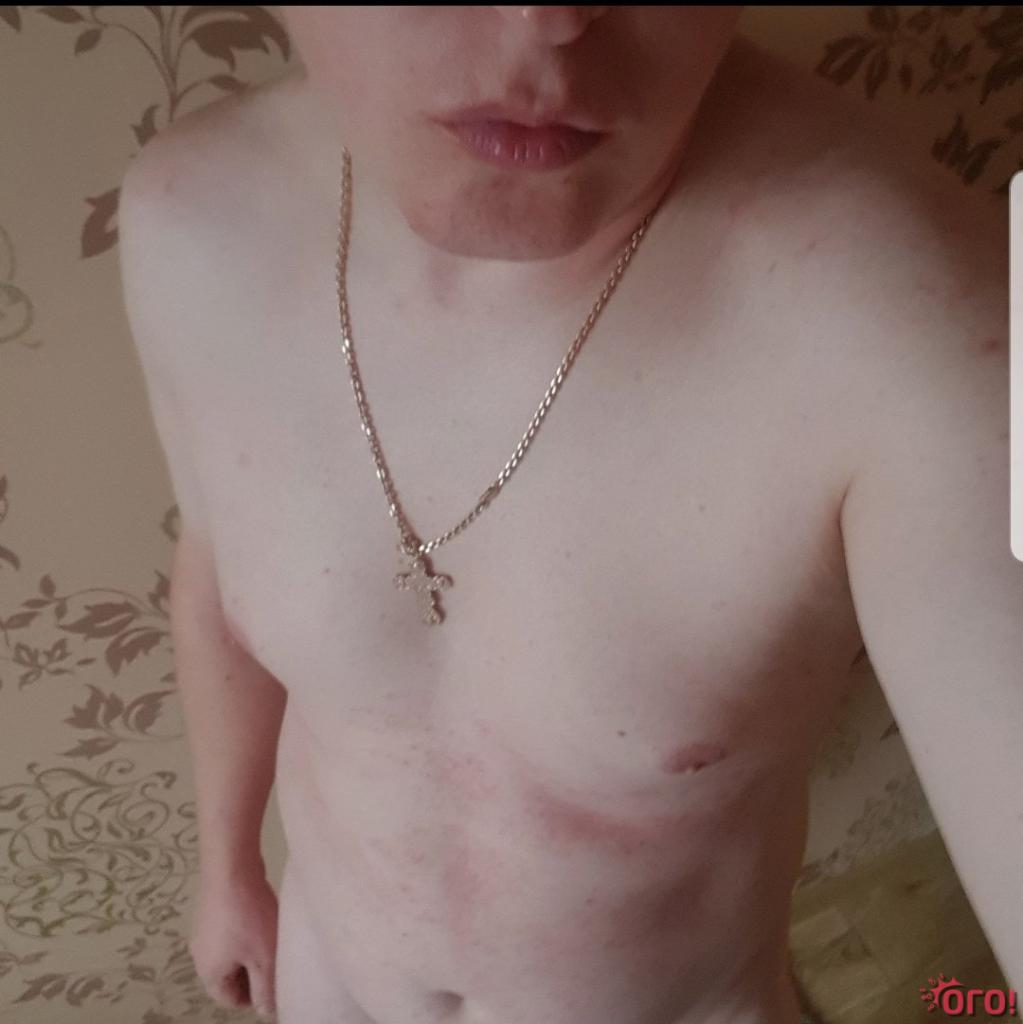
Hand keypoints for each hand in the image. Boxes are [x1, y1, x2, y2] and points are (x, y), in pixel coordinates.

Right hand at [188, 863, 278, 1021]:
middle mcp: (199, 954)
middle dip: (252, 973)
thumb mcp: (264, 958)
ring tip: (272, 938)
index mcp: (209, 973)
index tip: (275, 986)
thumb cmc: (249, 917)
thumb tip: (266, 1011)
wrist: (231, 867)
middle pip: (228, 976)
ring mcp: (203, 929)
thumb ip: (266, 989)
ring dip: (249, 950)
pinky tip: (261, 916)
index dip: (253, 998)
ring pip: (229, 951)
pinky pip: (229, 931)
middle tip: (277, 962)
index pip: (229, 1000)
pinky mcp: (210, 908)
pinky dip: (245, 931)